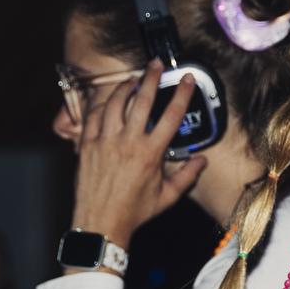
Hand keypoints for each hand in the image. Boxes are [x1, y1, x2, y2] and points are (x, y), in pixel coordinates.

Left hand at [69, 61, 207, 252]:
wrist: (100, 223)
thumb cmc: (135, 212)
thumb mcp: (167, 197)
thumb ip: (187, 176)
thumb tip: (202, 161)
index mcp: (151, 154)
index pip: (171, 116)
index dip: (181, 94)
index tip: (186, 79)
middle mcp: (128, 143)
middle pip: (141, 101)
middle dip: (150, 78)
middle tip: (154, 64)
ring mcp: (105, 142)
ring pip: (115, 104)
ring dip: (125, 88)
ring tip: (132, 80)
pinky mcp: (87, 145)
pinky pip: (94, 117)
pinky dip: (103, 106)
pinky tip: (110, 102)